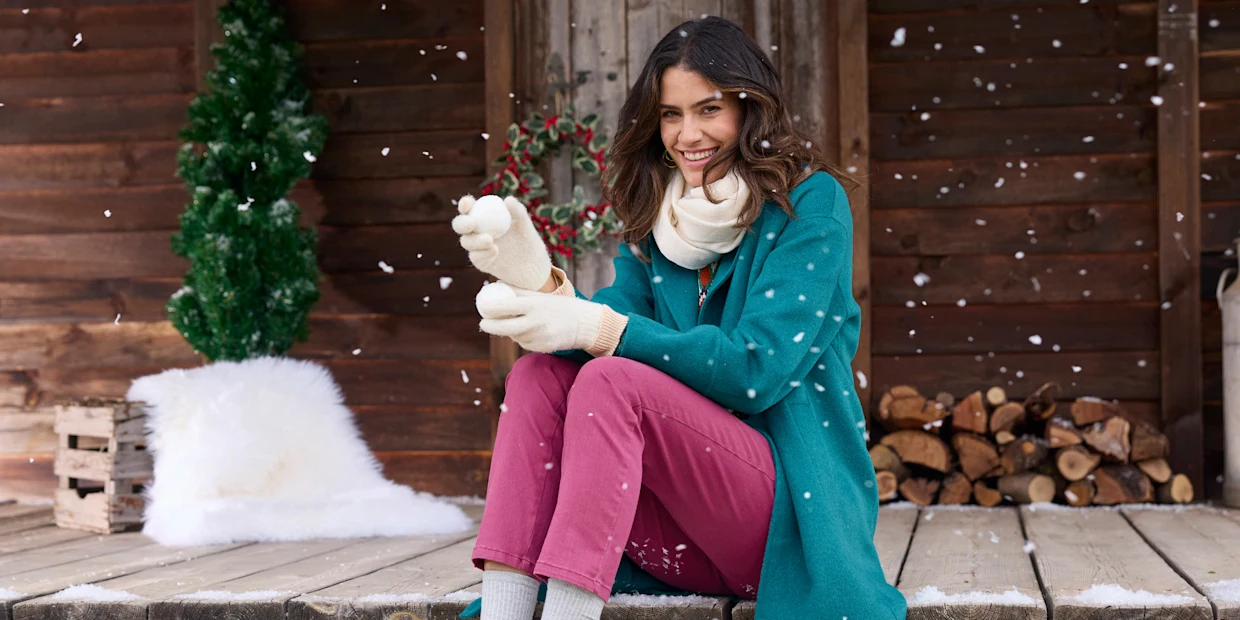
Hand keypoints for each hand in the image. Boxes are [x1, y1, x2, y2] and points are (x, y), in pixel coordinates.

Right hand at [452, 195, 551, 291]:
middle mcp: (476, 231)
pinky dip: (483, 253)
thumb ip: (518, 211)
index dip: (465, 204)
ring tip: (489, 240)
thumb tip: (508, 199)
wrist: (534, 265)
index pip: (470, 208)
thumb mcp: (526, 225)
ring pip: (466, 242)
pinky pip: (476, 257)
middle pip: (460, 225)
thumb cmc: (528, 240)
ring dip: (475, 240)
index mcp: (484, 216)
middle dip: (461, 223)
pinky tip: (494, 250)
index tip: (467, 203)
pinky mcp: (481, 262)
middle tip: (471, 224)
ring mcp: (477, 247)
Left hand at [476, 288, 626, 355]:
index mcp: (534, 305)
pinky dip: (523, 338)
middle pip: (503, 327)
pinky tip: (532, 331)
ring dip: (510, 331)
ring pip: (514, 336)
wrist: (585, 323)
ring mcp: (539, 337)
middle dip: (490, 326)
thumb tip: (495, 286)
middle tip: (483, 323)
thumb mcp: (541, 295)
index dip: (489, 309)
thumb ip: (518, 292)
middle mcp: (535, 322)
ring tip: (517, 322)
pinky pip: (525, 344)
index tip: (483, 309)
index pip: (504, 307)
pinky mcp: (543, 347)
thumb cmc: (560, 305)